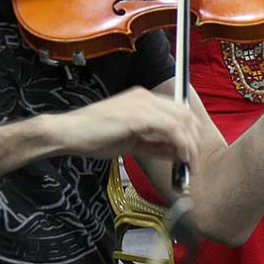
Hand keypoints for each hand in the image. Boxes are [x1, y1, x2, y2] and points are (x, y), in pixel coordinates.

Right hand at [49, 87, 201, 163]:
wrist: (68, 133)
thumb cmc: (94, 137)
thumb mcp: (131, 142)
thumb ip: (155, 145)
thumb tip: (177, 154)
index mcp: (143, 100)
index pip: (179, 112)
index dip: (190, 133)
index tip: (192, 153)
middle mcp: (146, 97)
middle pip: (185, 114)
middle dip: (194, 140)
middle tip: (193, 163)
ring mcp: (142, 104)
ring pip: (182, 121)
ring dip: (190, 146)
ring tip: (189, 165)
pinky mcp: (138, 116)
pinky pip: (171, 128)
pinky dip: (181, 144)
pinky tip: (180, 158)